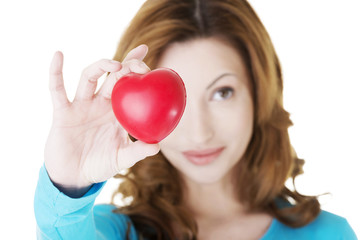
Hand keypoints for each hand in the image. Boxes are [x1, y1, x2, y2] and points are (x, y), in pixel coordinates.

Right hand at [44, 45, 159, 196]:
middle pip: (112, 76)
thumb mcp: (121, 158)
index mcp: (116, 111)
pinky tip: (59, 55)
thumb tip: (157, 145)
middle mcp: (100, 104)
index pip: (128, 83)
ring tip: (115, 64)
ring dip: (100, 66)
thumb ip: (138, 151)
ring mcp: (82, 106)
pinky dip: (56, 72)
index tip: (146, 52)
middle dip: (125, 65)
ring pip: (89, 78)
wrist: (74, 176)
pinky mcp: (64, 112)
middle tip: (139, 63)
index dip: (134, 65)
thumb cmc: (100, 165)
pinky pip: (57, 90)